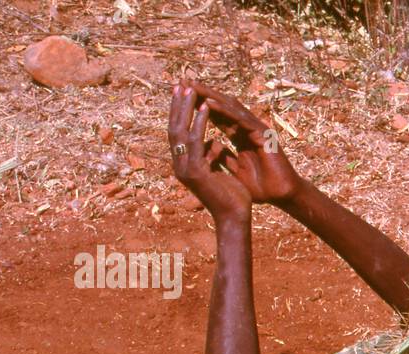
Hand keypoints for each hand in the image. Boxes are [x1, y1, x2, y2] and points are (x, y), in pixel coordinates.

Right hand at [169, 83, 249, 223]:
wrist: (234, 217)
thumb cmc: (231, 197)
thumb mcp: (219, 171)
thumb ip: (213, 156)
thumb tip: (215, 143)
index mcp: (184, 164)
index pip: (178, 133)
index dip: (179, 112)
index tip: (184, 92)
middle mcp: (179, 164)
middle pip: (174, 128)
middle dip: (178, 105)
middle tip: (181, 82)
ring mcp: (185, 168)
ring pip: (181, 131)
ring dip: (186, 108)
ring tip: (192, 89)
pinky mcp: (195, 172)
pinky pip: (196, 142)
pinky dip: (201, 123)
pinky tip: (206, 108)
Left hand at [186, 81, 304, 206]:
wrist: (281, 196)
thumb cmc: (262, 186)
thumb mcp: (236, 170)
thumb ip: (224, 158)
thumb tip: (208, 153)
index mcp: (241, 136)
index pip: (218, 116)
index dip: (201, 106)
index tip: (182, 97)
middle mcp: (248, 128)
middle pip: (223, 106)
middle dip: (203, 93)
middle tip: (184, 80)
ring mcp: (256, 130)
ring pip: (231, 107)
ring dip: (210, 96)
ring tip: (192, 86)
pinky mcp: (263, 134)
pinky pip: (240, 119)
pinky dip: (224, 110)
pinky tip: (208, 103)